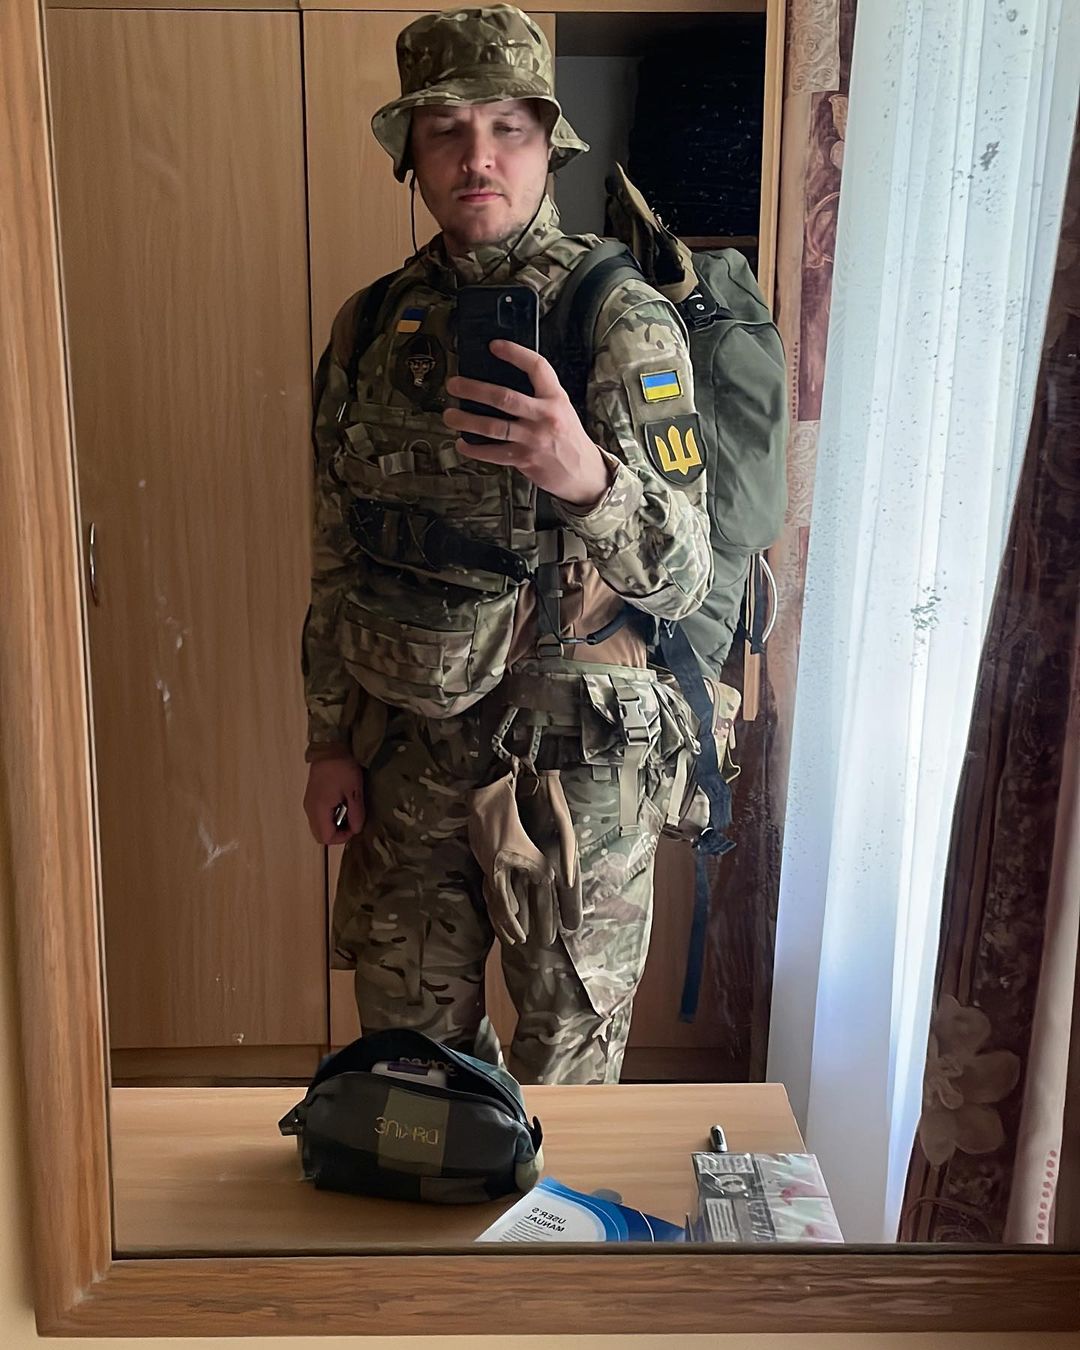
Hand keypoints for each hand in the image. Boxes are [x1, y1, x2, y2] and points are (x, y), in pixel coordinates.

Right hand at [303, 756, 364, 845]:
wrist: (329, 748)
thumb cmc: (343, 769)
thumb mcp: (354, 792)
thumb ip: (356, 814)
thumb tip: (357, 830)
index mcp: (319, 809)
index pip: (326, 837)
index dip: (342, 837)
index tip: (354, 826)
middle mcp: (310, 809)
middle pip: (320, 834)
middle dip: (337, 833)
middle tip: (351, 820)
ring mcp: (309, 803)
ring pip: (318, 825)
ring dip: (333, 824)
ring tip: (347, 810)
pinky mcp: (311, 797)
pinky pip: (318, 815)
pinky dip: (329, 816)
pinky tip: (340, 802)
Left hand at [444, 340, 612, 509]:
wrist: (583, 472)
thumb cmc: (567, 437)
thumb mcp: (561, 409)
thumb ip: (538, 396)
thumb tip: (501, 381)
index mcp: (555, 398)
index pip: (537, 367)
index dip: (515, 353)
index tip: (494, 346)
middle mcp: (545, 416)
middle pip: (504, 398)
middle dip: (474, 389)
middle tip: (454, 384)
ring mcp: (534, 439)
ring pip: (493, 427)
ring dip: (467, 420)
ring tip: (449, 415)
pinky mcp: (525, 460)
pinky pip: (493, 453)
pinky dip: (474, 449)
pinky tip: (462, 443)